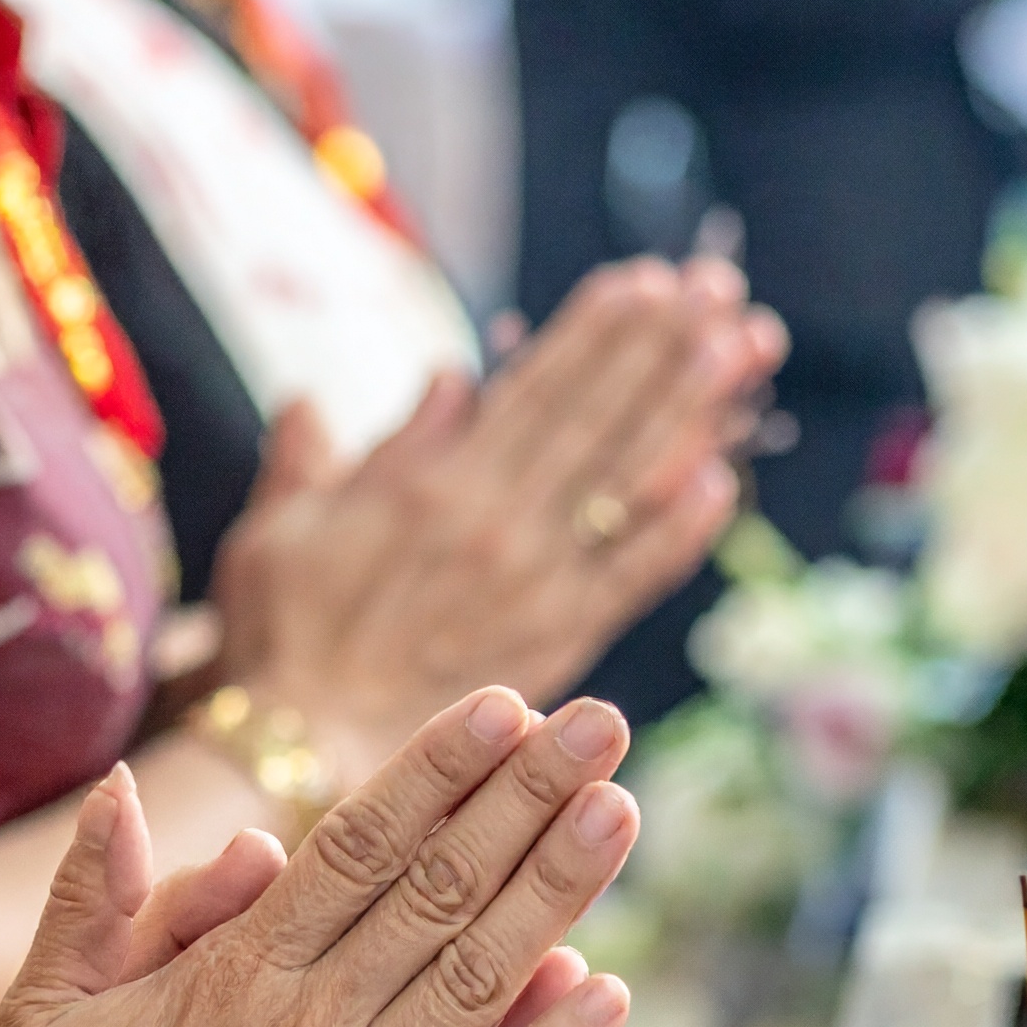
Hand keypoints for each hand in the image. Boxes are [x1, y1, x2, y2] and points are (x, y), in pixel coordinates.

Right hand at [0, 688, 636, 1026]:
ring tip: (620, 811)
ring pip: (475, 982)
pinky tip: (610, 991)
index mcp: (231, 973)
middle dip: (525, 798)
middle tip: (601, 725)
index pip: (357, 845)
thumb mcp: (41, 1000)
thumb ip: (94, 891)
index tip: (503, 706)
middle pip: (437, 891)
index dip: (436, 770)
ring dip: (555, 892)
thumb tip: (126, 785)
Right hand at [211, 256, 784, 769]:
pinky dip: (680, 533)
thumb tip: (451, 377)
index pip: (534, 389)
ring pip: (629, 483)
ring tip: (745, 346)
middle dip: (661, 348)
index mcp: (433, 485)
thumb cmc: (281, 628)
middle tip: (719, 288)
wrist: (301, 745)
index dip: (595, 332)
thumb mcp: (290, 519)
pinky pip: (631, 580)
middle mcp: (496, 526)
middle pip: (598, 420)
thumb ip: (372, 443)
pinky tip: (723, 481)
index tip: (646, 282)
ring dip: (691, 411)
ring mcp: (535, 586)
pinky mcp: (556, 644)